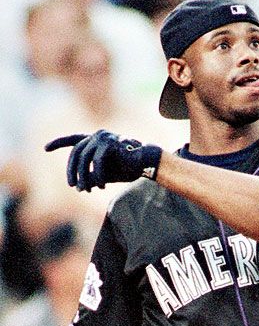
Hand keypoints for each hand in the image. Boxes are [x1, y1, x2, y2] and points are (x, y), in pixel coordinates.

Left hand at [45, 129, 161, 191]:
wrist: (146, 163)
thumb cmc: (128, 168)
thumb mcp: (106, 175)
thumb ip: (92, 178)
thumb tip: (80, 187)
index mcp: (95, 140)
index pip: (73, 140)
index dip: (58, 143)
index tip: (45, 149)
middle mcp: (97, 135)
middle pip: (76, 153)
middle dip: (72, 171)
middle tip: (73, 186)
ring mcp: (104, 137)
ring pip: (84, 158)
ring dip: (83, 176)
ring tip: (86, 189)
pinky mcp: (111, 143)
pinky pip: (98, 161)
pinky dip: (99, 176)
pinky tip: (103, 186)